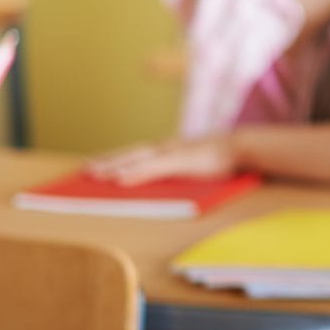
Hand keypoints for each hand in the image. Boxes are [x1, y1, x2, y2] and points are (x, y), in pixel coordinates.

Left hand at [88, 134, 237, 185]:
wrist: (243, 148)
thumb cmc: (223, 159)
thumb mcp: (197, 165)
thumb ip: (179, 170)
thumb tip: (163, 181)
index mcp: (172, 149)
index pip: (139, 153)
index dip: (118, 157)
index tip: (99, 163)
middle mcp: (168, 148)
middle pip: (132, 154)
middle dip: (109, 161)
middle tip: (86, 170)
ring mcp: (173, 153)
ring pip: (137, 159)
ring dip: (115, 165)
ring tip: (95, 174)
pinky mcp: (180, 161)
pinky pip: (151, 168)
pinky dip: (134, 172)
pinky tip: (119, 179)